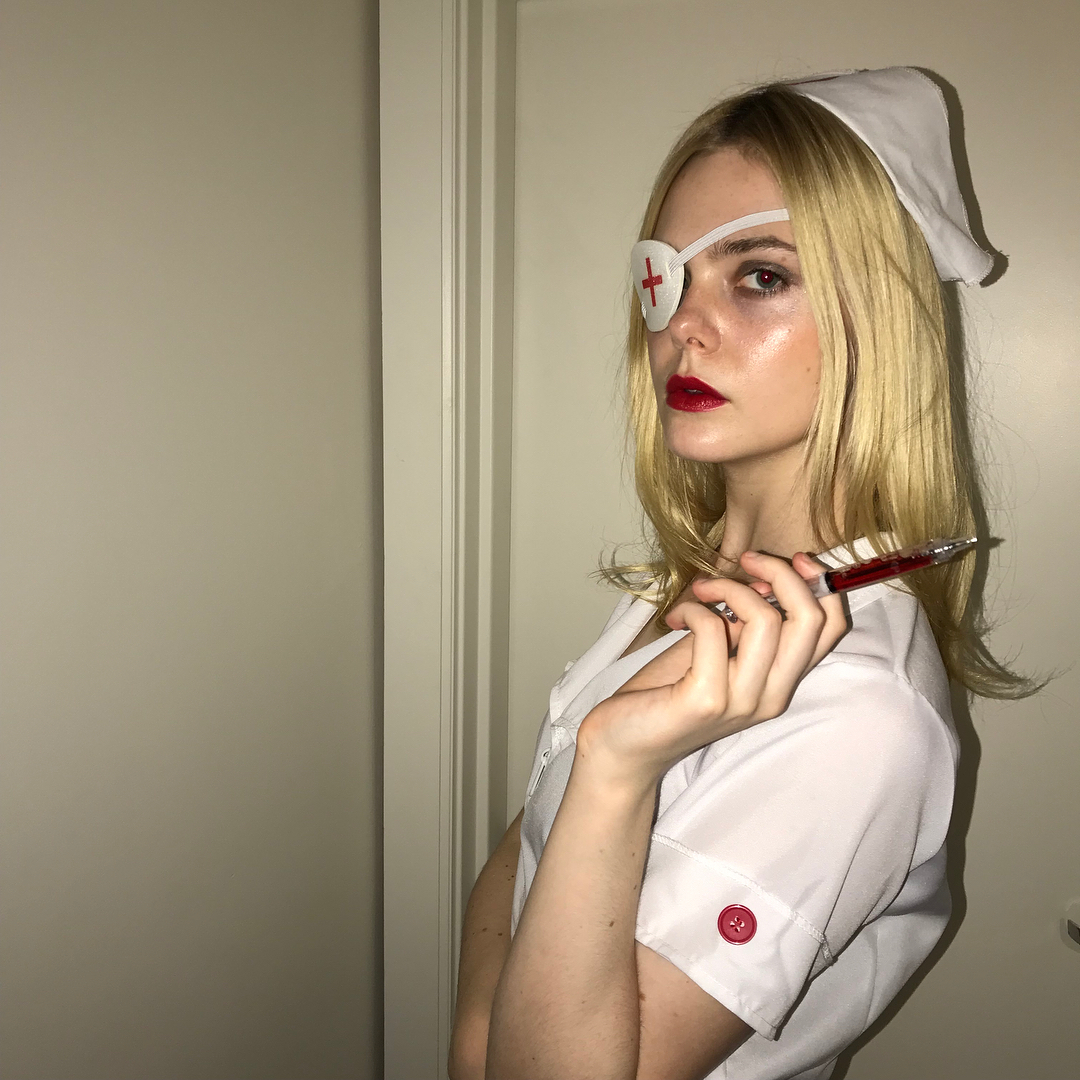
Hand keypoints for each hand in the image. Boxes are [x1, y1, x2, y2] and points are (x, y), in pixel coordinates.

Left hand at [577, 552, 846, 782]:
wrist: (624, 744)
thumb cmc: (667, 692)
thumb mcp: (716, 651)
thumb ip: (743, 623)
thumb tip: (763, 579)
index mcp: (781, 682)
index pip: (830, 629)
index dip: (820, 582)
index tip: (790, 559)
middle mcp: (771, 696)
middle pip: (808, 620)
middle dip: (781, 573)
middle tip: (746, 559)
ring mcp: (741, 702)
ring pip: (765, 620)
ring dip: (729, 588)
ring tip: (699, 590)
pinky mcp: (706, 700)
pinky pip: (713, 629)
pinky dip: (693, 609)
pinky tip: (676, 618)